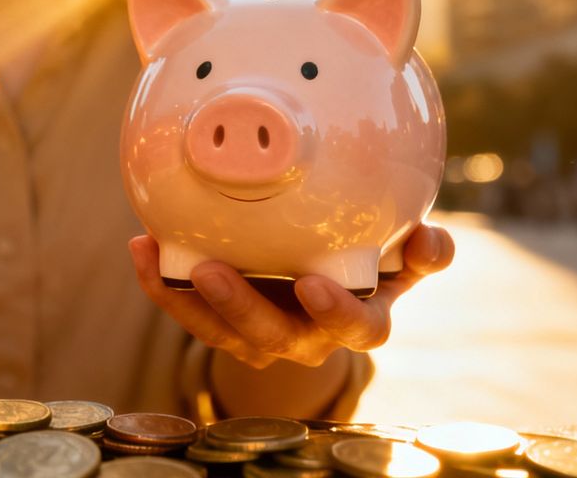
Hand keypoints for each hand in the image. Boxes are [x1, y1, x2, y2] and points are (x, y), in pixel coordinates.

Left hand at [129, 224, 453, 368]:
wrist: (321, 286)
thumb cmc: (366, 264)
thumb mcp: (399, 258)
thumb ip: (418, 251)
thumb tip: (434, 239)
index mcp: (355, 319)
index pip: (358, 328)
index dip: (337, 313)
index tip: (316, 286)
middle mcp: (306, 336)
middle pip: (275, 336)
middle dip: (243, 308)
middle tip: (215, 273)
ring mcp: (259, 335)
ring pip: (223, 330)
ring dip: (192, 298)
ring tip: (166, 257)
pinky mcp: (220, 325)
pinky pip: (186, 310)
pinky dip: (160, 282)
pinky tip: (141, 246)